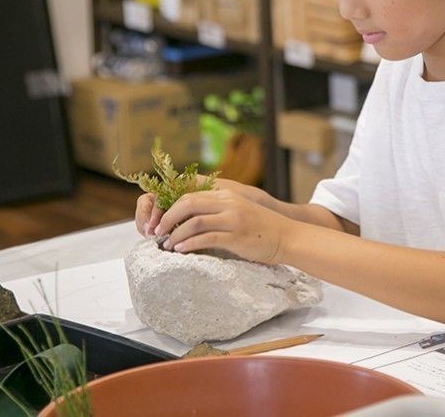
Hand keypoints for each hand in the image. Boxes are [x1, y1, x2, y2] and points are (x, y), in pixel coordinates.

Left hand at [134, 175, 273, 237]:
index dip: (170, 206)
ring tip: (167, 244)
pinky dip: (189, 244)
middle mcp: (228, 203)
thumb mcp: (238, 210)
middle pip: (188, 204)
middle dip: (168, 218)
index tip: (160, 220)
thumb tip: (189, 219)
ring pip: (194, 221)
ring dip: (176, 234)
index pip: (190, 194)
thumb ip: (218, 209)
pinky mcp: (236, 236)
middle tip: (157, 231)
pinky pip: (206, 238)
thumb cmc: (261, 227)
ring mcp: (232, 219)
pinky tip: (181, 250)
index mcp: (227, 194)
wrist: (287, 237)